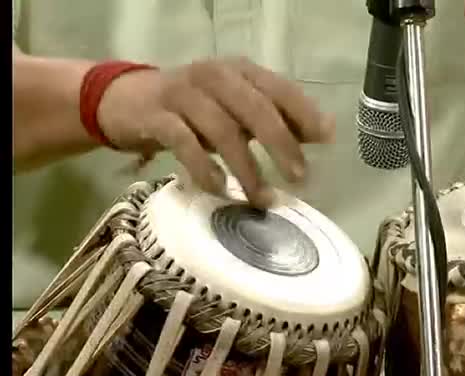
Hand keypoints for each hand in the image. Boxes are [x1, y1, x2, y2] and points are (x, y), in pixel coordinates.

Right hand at [97, 58, 334, 206]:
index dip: (304, 113)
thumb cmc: (194, 110)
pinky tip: (219, 188)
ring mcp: (183, 94)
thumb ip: (275, 118)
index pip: (279, 89)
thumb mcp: (235, 109)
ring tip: (260, 198)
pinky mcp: (156, 117)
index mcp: (240, 71)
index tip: (325, 141)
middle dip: (281, 145)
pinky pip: (184, 143)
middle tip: (299, 177)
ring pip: (223, 129)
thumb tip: (322, 132)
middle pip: (255, 109)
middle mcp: (214, 76)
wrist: (123, 101)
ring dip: (246, 167)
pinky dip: (205, 168)